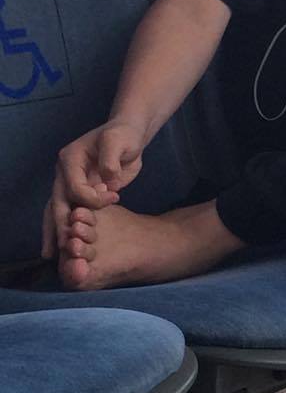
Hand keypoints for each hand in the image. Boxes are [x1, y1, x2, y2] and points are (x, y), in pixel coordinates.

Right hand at [41, 121, 144, 258]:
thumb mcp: (119, 141)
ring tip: (53, 256)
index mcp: (70, 159)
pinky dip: (65, 228)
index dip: (93, 198)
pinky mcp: (79, 194)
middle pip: (58, 202)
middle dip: (60, 225)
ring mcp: (69, 184)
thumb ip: (111, 159)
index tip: (114, 197)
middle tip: (63, 249)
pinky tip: (61, 247)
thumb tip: (108, 181)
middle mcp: (64, 173)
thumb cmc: (123, 136)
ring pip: (57, 210)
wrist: (127, 138)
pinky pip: (69, 212)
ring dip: (55, 231)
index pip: (75, 187)